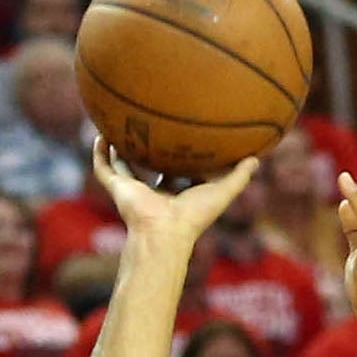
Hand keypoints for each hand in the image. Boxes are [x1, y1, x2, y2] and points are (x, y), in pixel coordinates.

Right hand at [91, 138, 258, 251]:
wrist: (164, 233)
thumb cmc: (194, 217)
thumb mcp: (223, 192)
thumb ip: (239, 177)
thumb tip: (257, 158)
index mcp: (176, 195)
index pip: (178, 173)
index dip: (181, 156)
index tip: (185, 137)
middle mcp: (153, 192)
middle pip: (150, 167)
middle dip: (150, 149)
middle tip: (150, 124)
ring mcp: (134, 191)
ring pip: (123, 165)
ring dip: (120, 147)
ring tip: (118, 122)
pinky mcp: (118, 189)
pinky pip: (104, 168)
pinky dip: (100, 153)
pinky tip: (101, 133)